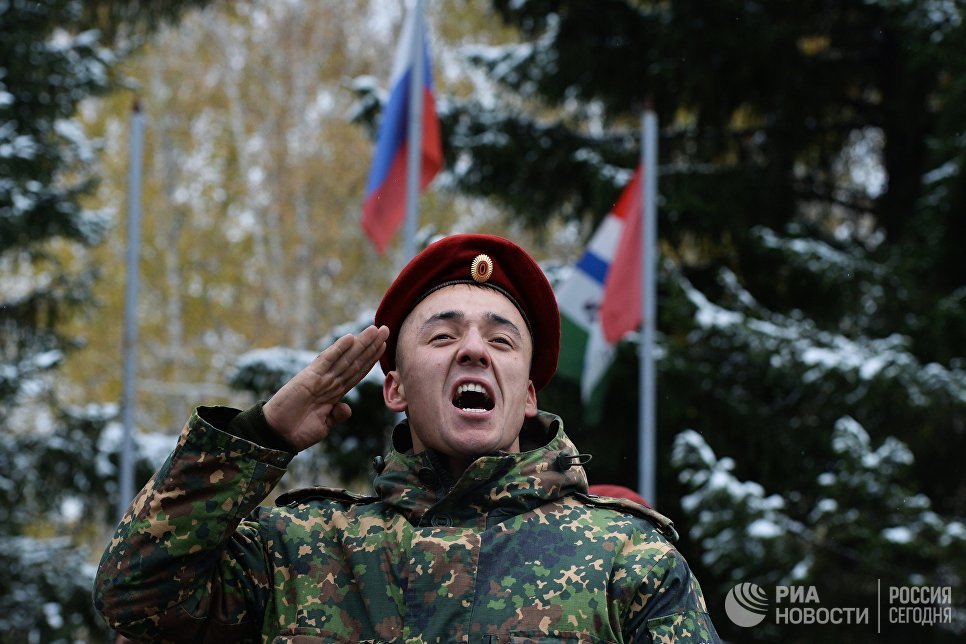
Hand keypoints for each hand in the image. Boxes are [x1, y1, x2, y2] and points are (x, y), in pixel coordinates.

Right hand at [262, 325, 389, 450]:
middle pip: (354, 361)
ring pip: (345, 358)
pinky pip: (327, 360)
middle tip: (386, 330)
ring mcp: (320, 378)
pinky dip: (339, 349)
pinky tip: (350, 338)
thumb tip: (347, 409)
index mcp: (334, 393)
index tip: (383, 347)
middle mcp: (329, 382)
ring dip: (361, 344)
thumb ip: (336, 416)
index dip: (370, 360)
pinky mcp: (309, 376)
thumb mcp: (324, 426)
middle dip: (370, 346)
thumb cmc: (298, 432)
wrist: (278, 435)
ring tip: (375, 329)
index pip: (356, 373)